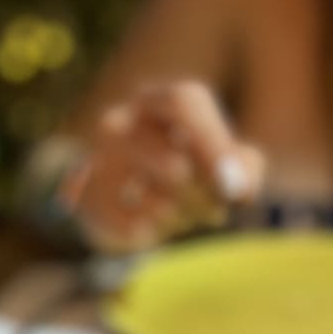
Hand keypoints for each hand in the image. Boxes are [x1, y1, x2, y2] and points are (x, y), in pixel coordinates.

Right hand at [59, 80, 264, 252]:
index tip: (236, 187)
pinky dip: (153, 232)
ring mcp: (97, 161)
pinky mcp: (87, 201)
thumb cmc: (188, 174)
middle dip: (204, 199)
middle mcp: (119, 122)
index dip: (215, 145)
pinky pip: (133, 228)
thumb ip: (244, 169)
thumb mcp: (227, 166)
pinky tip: (152, 225)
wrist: (124, 200)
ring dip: (181, 219)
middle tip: (218, 212)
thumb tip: (238, 186)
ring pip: (153, 204)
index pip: (184, 104)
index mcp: (156, 102)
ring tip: (184, 215)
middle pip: (174, 166)